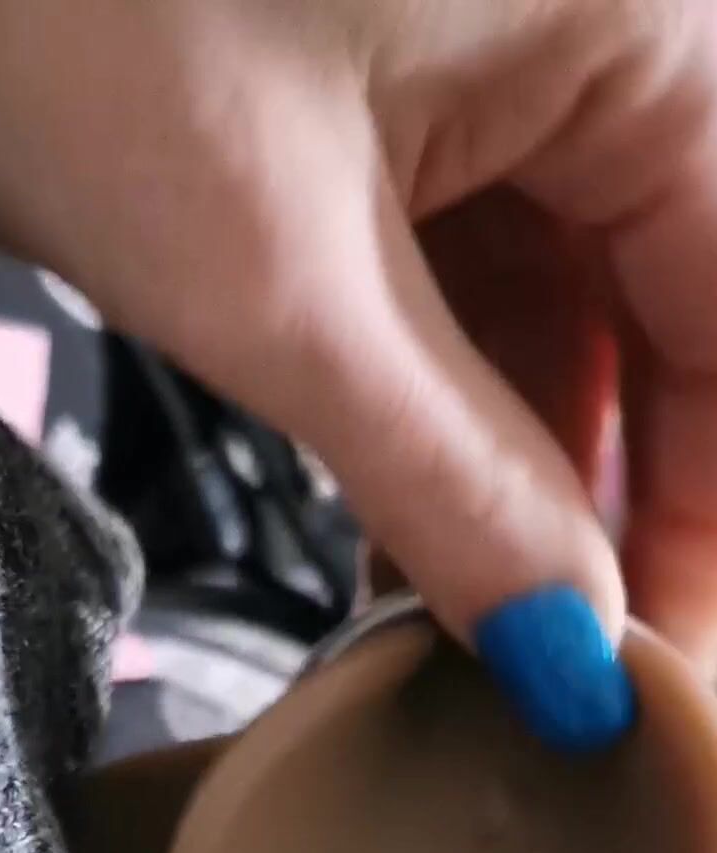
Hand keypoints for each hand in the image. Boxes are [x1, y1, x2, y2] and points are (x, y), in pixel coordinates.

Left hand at [0, 0, 716, 731]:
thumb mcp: (277, 283)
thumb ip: (452, 480)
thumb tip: (571, 652)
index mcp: (642, 8)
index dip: (699, 523)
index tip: (657, 684)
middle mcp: (590, 8)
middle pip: (658, 312)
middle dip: (597, 510)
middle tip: (552, 686)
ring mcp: (482, 36)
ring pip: (549, 299)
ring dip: (505, 474)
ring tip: (461, 643)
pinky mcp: (381, 73)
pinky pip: (451, 262)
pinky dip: (427, 398)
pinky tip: (397, 531)